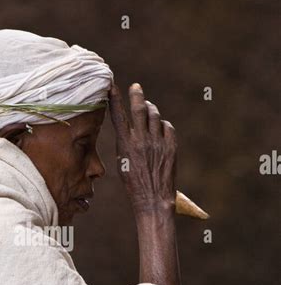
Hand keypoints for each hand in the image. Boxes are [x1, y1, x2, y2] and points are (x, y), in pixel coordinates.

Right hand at [109, 82, 176, 216]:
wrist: (152, 198)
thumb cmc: (133, 182)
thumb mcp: (122, 161)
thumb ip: (126, 141)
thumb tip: (131, 124)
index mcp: (125, 145)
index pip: (118, 116)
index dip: (114, 99)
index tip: (112, 86)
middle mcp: (141, 141)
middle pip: (139, 109)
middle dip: (136, 95)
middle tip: (136, 87)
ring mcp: (157, 143)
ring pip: (155, 116)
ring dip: (151, 111)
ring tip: (148, 111)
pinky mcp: (171, 147)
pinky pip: (167, 128)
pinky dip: (163, 126)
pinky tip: (160, 131)